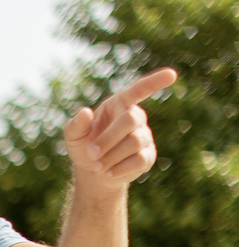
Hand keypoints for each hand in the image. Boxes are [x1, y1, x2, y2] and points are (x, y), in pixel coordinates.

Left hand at [63, 67, 176, 188]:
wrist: (93, 172)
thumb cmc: (84, 146)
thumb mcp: (74, 136)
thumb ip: (76, 125)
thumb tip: (85, 112)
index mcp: (119, 105)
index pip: (139, 90)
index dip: (155, 82)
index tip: (172, 74)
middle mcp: (135, 117)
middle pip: (130, 120)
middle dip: (108, 139)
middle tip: (91, 154)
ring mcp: (144, 136)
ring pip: (134, 142)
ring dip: (111, 156)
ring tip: (96, 166)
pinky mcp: (148, 156)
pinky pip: (138, 159)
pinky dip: (120, 168)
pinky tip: (108, 172)